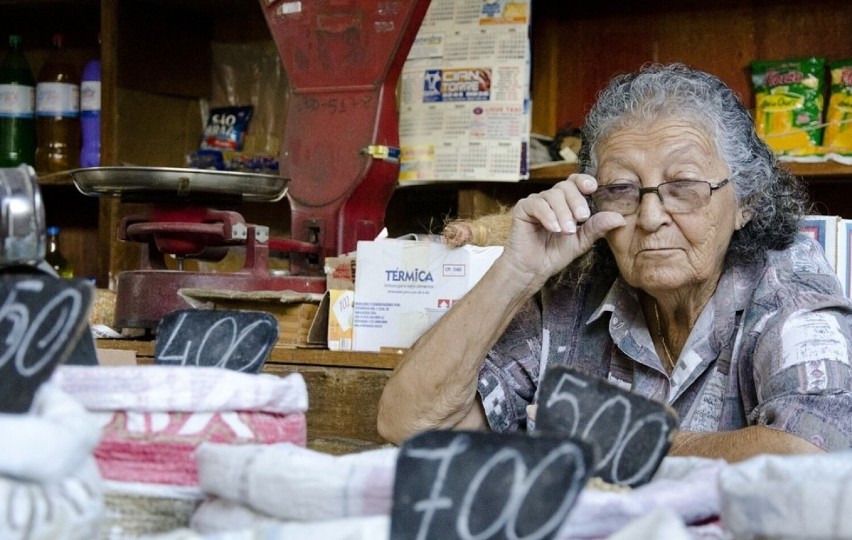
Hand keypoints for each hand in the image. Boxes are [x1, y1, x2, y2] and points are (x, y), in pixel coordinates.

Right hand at [502, 174, 625, 281]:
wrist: (533, 269)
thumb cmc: (554, 254)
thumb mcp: (581, 241)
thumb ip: (596, 227)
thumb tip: (619, 218)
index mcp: (565, 202)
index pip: (575, 182)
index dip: (584, 181)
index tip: (592, 189)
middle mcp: (551, 198)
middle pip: (566, 186)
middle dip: (577, 201)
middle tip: (582, 219)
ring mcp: (536, 202)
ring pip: (553, 195)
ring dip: (563, 213)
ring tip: (567, 231)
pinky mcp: (523, 208)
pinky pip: (537, 204)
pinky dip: (548, 215)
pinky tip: (554, 228)